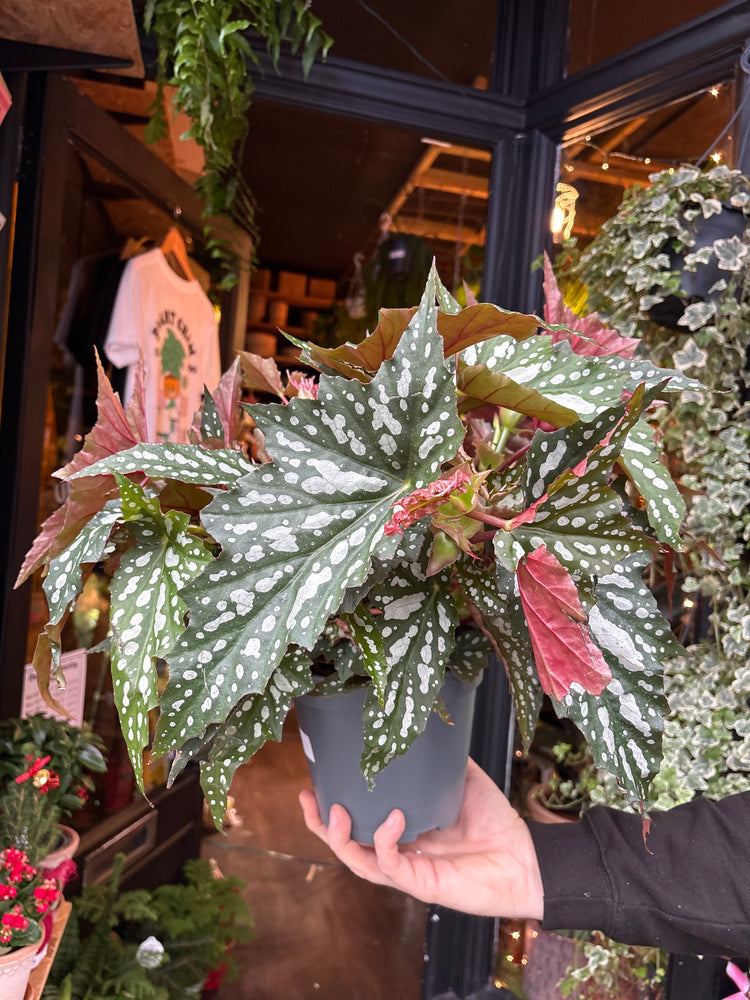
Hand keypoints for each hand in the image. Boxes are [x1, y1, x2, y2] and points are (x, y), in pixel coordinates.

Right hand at [299, 757, 543, 919]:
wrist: (526, 857)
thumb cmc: (495, 823)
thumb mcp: (462, 780)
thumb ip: (440, 761)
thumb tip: (425, 728)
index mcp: (403, 832)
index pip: (358, 823)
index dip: (332, 806)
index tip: (315, 781)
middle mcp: (400, 853)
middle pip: (347, 846)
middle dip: (321, 826)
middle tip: (307, 799)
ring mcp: (409, 872)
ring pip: (358, 862)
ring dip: (341, 838)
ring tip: (336, 811)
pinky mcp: (422, 885)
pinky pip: (391, 866)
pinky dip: (384, 841)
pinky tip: (391, 818)